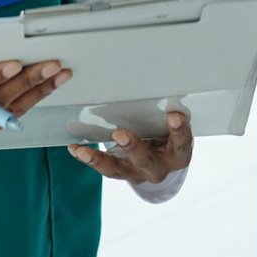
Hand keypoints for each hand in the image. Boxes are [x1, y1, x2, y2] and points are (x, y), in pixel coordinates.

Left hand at [67, 112, 193, 183]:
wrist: (164, 161)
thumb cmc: (169, 134)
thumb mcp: (173, 126)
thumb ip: (165, 114)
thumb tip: (153, 83)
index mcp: (178, 154)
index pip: (182, 143)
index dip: (179, 130)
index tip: (173, 115)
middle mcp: (159, 167)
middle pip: (147, 160)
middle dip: (132, 147)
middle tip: (120, 134)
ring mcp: (138, 173)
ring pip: (118, 169)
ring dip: (99, 159)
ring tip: (83, 150)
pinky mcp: (122, 173)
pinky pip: (104, 168)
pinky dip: (89, 158)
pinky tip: (75, 148)